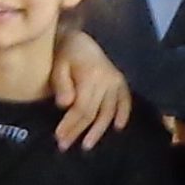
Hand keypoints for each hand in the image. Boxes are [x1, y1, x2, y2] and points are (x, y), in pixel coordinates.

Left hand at [50, 29, 130, 148]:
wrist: (79, 38)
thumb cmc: (64, 53)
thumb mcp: (58, 65)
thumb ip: (62, 85)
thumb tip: (64, 105)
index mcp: (91, 76)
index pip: (81, 108)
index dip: (70, 125)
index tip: (59, 138)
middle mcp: (107, 80)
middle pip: (93, 113)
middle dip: (78, 131)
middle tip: (64, 146)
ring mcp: (116, 80)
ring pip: (108, 112)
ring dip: (98, 130)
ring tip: (87, 145)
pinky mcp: (120, 80)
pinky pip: (125, 100)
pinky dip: (123, 113)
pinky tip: (118, 127)